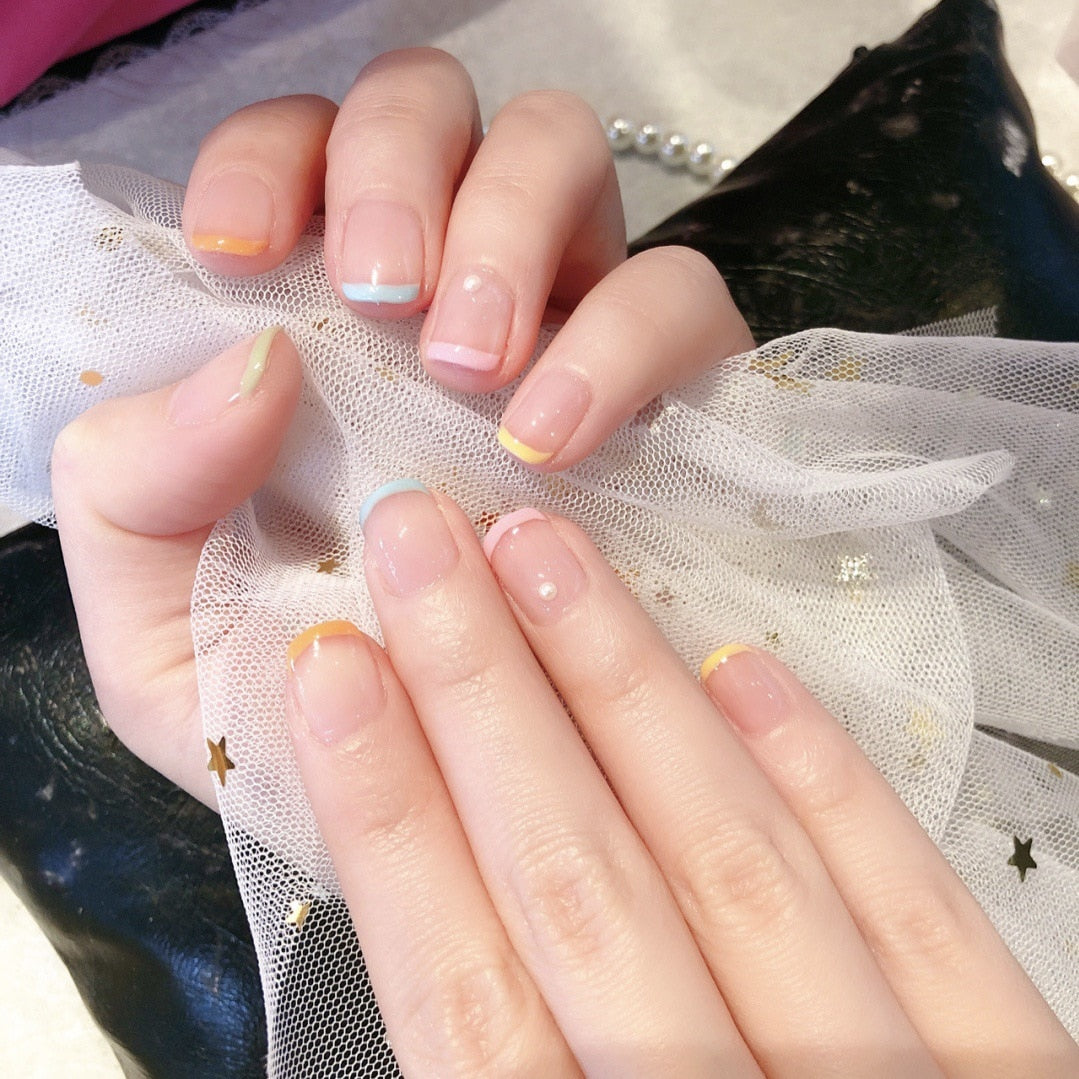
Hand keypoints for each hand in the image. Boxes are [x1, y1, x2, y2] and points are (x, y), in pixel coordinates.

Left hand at [52, 49, 749, 803]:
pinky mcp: (668, 381)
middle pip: (428, 109)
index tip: (242, 260)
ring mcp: (561, 316)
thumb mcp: (166, 629)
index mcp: (315, 321)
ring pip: (558, 152)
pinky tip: (553, 442)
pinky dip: (618, 341)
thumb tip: (252, 358)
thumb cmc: (303, 708)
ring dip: (510, 230)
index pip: (291, 156)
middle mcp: (440, 289)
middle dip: (398, 176)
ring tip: (470, 371)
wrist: (447, 806)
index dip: (267, 168)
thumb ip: (136, 493)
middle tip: (384, 303)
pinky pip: (676, 292)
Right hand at [284, 481, 1078, 1075]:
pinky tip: (750, 675)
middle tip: (424, 543)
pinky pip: (918, 915)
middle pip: (583, 884)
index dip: (386, 809)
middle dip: (485, 694)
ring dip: (626, 692)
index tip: (332, 666)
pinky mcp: (1010, 1076)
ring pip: (732, 861)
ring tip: (547, 559)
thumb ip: (488, 1063)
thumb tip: (418, 907)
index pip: (459, 983)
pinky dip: (828, 786)